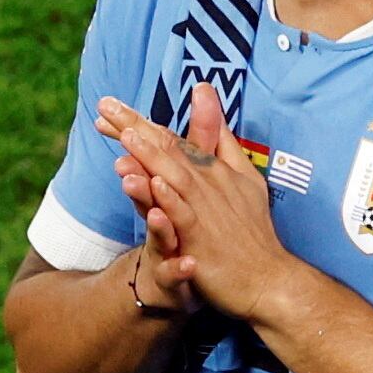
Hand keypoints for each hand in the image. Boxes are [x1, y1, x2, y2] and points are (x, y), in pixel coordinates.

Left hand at [100, 90, 294, 322]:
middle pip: (168, 150)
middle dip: (135, 127)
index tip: (110, 108)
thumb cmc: (252, 229)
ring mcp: (205, 210)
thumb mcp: (244, 176)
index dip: (139, 122)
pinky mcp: (202, 238)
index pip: (170, 139)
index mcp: (211, 169)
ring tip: (126, 136)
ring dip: (151, 156)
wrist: (267, 278)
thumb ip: (221, 139)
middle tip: (104, 107)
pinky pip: (183, 215)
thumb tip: (207, 95)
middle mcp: (207, 183)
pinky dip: (169, 198)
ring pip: (175, 177)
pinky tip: (152, 183)